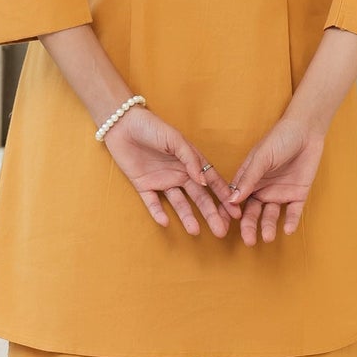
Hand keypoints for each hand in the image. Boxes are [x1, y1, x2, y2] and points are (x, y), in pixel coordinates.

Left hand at [103, 105, 235, 235]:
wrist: (122, 124)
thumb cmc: (152, 127)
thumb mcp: (175, 139)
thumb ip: (190, 160)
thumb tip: (204, 182)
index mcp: (190, 162)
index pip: (211, 182)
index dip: (223, 197)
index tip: (235, 212)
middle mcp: (179, 174)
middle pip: (199, 197)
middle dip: (210, 214)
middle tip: (220, 231)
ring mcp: (162, 181)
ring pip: (178, 203)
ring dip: (187, 217)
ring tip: (195, 232)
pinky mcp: (143, 185)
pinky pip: (152, 202)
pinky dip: (158, 212)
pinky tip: (165, 222)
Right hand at [226, 115, 325, 244]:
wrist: (306, 130)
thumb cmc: (279, 139)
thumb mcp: (261, 158)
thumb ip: (248, 179)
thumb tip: (231, 200)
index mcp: (249, 179)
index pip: (236, 200)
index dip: (229, 213)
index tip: (223, 226)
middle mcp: (262, 189)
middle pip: (252, 212)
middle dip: (249, 226)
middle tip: (248, 240)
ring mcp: (279, 193)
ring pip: (271, 215)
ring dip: (268, 226)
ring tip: (267, 237)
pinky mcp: (298, 194)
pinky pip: (293, 211)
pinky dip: (291, 221)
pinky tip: (288, 230)